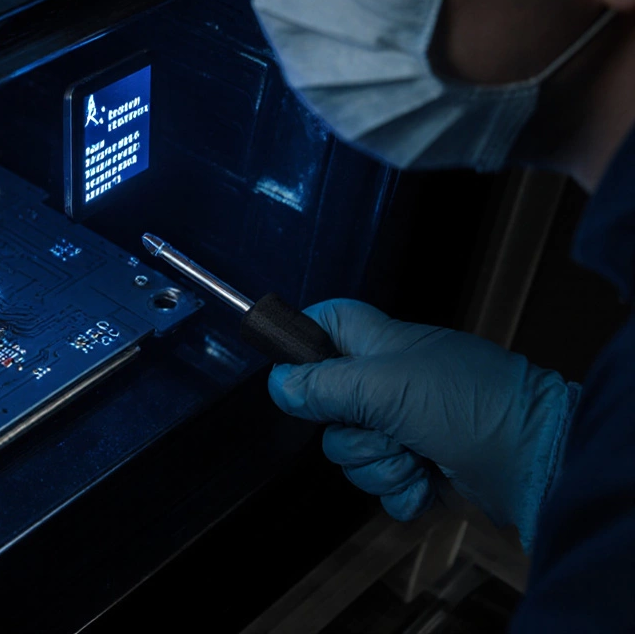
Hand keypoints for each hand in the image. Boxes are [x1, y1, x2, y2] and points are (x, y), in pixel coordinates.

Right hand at [267, 299, 579, 548]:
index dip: (304, 338)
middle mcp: (388, 384)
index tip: (294, 368)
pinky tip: (426, 483)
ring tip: (416, 458)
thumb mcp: (386, 385)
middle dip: (349, 433)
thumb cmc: (470, 403)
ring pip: (350, 452)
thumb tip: (277, 384)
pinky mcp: (419, 469)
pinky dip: (400, 491)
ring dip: (378, 465)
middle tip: (382, 428)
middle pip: (326, 406)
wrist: (536, 459)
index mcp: (381, 346)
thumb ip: (325, 384)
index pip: (327, 323)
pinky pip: (380, 486)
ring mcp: (404, 428)